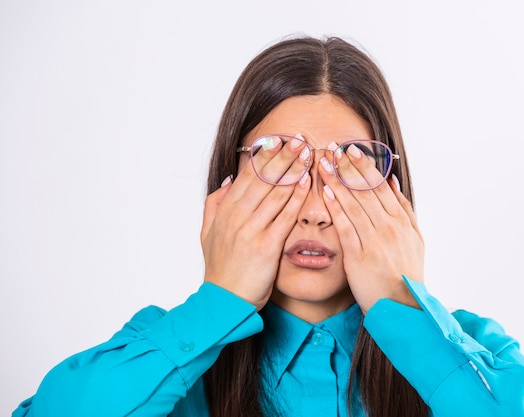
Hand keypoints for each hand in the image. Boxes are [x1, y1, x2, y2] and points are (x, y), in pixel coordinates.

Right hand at [201, 137, 310, 309]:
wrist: (225, 301)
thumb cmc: (222, 268)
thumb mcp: (207, 233)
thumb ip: (215, 203)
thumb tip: (229, 179)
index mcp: (225, 210)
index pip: (248, 175)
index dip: (266, 156)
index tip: (280, 140)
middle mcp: (236, 216)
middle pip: (264, 178)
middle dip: (283, 156)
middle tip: (300, 139)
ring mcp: (251, 230)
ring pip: (275, 193)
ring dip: (293, 171)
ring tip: (308, 153)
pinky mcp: (266, 246)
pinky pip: (285, 216)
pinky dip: (296, 197)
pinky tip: (308, 182)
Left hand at [318, 144, 424, 312]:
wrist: (403, 305)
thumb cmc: (406, 271)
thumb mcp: (414, 238)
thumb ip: (404, 208)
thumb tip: (391, 180)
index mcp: (400, 221)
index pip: (379, 186)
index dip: (363, 166)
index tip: (350, 148)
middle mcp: (388, 227)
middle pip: (365, 190)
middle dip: (347, 167)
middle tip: (333, 146)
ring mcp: (374, 241)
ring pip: (354, 204)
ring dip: (338, 181)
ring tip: (324, 162)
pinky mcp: (359, 256)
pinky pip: (345, 227)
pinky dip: (336, 208)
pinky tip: (326, 192)